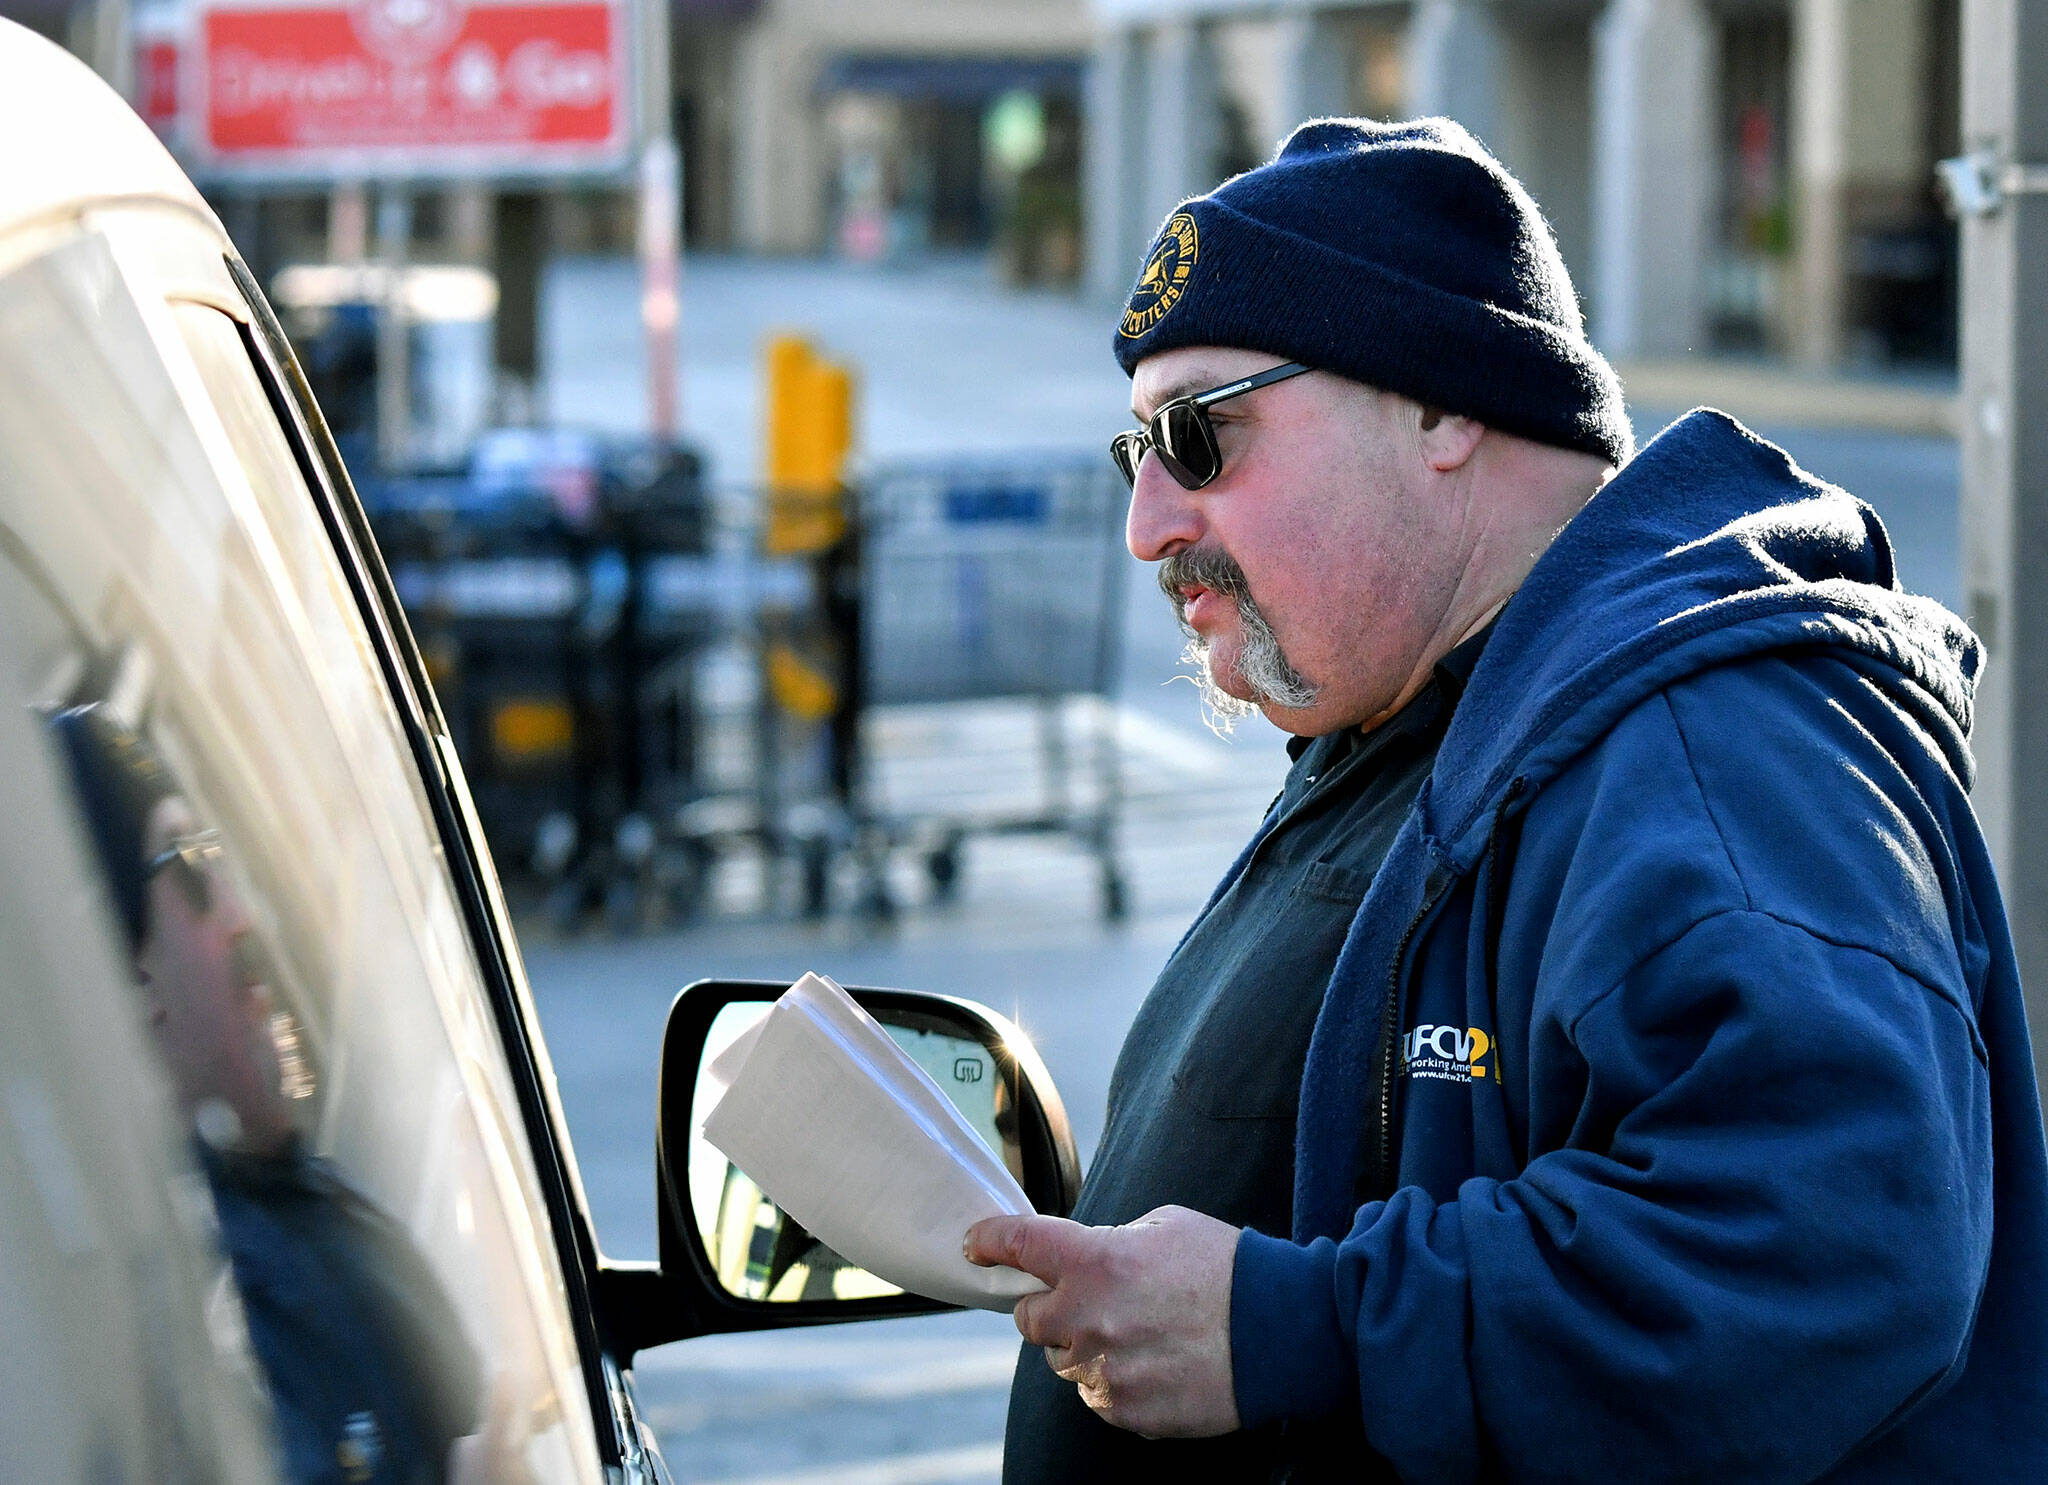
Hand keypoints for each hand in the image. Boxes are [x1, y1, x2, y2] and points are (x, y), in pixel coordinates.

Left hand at [965, 1205, 1240, 1438]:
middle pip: (1030, 1318)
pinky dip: (1114, 1380)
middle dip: (1051, 1307)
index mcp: (1095, 1261)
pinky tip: (1154, 1362)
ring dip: (1085, 1347)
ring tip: (1139, 1334)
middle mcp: (1087, 1318)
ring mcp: (1103, 1370)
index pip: (1019, 1244)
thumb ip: (1111, 1242)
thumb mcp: (1165, 1226)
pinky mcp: (1124, 1410)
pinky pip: (1096, 1395)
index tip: (975, 1242)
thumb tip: (1085, 1259)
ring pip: (1064, 1361)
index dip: (990, 1240)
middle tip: (1091, 1299)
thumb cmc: (1226, 1269)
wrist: (1279, 1331)